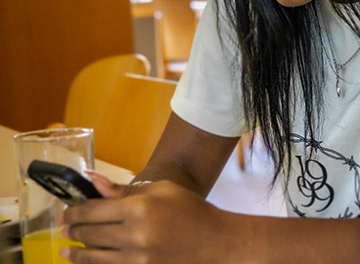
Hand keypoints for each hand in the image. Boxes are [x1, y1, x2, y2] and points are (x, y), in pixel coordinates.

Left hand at [63, 173, 235, 263]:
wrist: (216, 242)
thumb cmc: (190, 211)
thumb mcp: (162, 190)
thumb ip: (124, 188)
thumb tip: (93, 180)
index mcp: (140, 208)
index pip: (92, 210)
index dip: (74, 212)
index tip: (66, 213)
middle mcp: (135, 235)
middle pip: (89, 234)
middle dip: (73, 231)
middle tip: (67, 228)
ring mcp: (137, 258)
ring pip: (93, 258)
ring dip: (76, 254)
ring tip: (68, 250)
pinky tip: (87, 261)